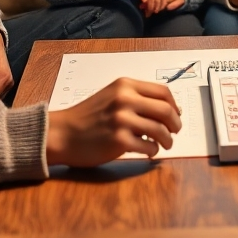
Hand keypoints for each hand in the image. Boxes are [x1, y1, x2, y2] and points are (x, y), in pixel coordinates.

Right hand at [46, 77, 181, 165]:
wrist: (62, 133)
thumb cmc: (87, 117)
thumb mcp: (111, 96)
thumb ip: (136, 98)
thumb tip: (168, 109)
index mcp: (125, 85)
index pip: (163, 92)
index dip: (174, 105)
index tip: (176, 115)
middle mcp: (125, 99)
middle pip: (166, 110)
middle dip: (175, 124)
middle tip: (175, 132)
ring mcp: (122, 120)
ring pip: (161, 130)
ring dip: (167, 140)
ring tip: (164, 144)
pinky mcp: (119, 141)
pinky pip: (149, 147)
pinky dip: (153, 151)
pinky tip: (148, 151)